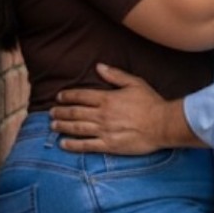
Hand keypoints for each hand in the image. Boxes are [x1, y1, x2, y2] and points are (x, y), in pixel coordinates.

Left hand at [50, 65, 169, 154]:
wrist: (163, 125)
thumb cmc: (151, 103)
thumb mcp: (135, 83)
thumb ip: (115, 75)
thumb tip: (98, 66)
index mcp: (107, 98)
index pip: (81, 96)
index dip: (67, 96)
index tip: (59, 97)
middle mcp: (102, 115)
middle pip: (75, 112)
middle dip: (60, 112)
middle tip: (51, 112)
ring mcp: (104, 131)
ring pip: (76, 128)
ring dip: (62, 126)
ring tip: (53, 125)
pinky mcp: (109, 145)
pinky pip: (86, 146)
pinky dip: (72, 145)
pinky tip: (63, 144)